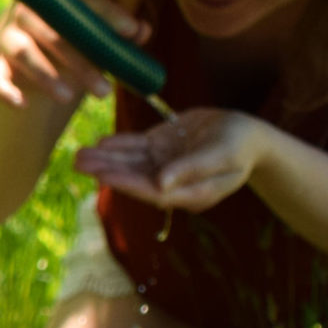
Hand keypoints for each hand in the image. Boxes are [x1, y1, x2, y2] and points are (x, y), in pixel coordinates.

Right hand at [0, 0, 148, 110]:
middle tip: (106, 90)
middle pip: (54, 33)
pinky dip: (6, 91)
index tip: (131, 32)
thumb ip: (121, 33)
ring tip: (69, 98)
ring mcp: (10, 40)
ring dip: (46, 76)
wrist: (39, 63)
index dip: (108, 14)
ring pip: (24, 53)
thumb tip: (142, 30)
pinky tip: (22, 105)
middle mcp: (29, 13)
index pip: (83, 0)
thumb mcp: (100, 38)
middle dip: (81, 62)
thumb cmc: (78, 44)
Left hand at [73, 107, 273, 210]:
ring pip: (131, 163)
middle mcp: (171, 182)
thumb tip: (160, 184)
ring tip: (79, 156)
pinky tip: (100, 143)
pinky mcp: (162, 148)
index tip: (103, 175)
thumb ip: (191, 170)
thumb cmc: (241, 147)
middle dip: (106, 170)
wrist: (249, 135)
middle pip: (134, 178)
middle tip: (79, 163)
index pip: (151, 190)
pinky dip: (119, 145)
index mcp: (187, 192)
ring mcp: (164, 164)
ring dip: (106, 159)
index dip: (126, 182)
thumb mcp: (222, 156)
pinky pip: (137, 148)